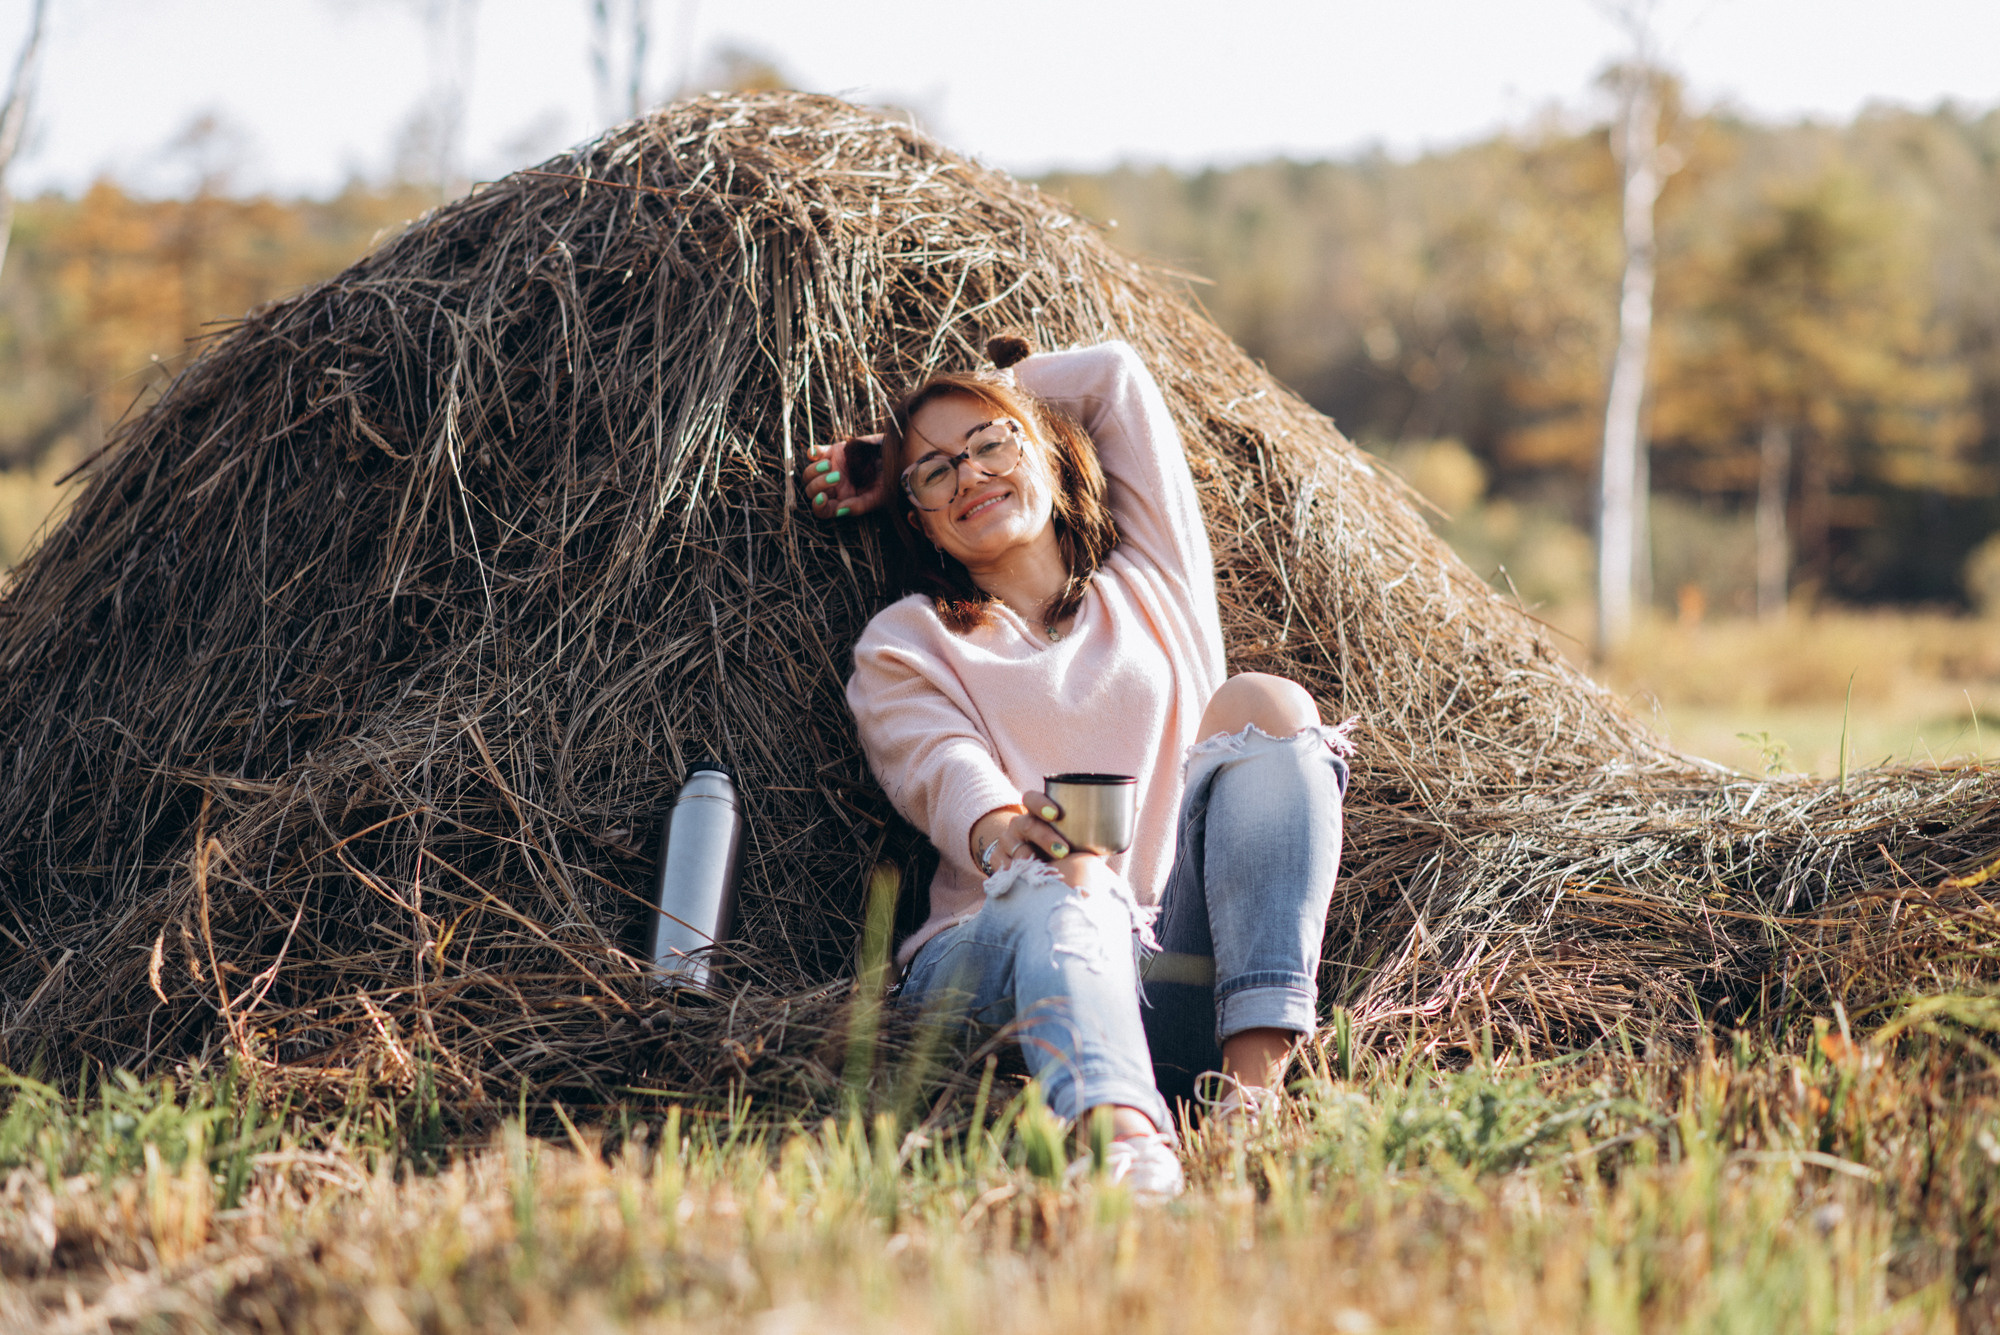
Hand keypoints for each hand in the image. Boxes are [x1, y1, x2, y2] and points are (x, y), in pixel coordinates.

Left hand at [802, 435, 890, 518]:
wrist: (896, 455)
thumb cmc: (889, 479)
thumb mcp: (879, 496)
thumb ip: (859, 506)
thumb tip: (839, 511)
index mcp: (843, 500)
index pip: (823, 510)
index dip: (818, 507)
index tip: (822, 498)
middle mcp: (834, 487)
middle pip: (811, 491)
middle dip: (819, 485)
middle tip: (836, 477)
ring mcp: (831, 469)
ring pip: (808, 474)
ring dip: (814, 471)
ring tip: (829, 465)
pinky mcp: (832, 452)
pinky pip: (814, 453)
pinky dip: (812, 453)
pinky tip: (819, 454)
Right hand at [970, 793, 1109, 890]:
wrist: (1031, 865)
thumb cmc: (1061, 846)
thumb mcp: (1076, 834)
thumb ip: (1102, 822)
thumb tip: (1136, 805)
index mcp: (1036, 813)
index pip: (1031, 798)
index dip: (1042, 803)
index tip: (1057, 814)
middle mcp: (1019, 826)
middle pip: (1025, 824)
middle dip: (1044, 836)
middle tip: (1064, 851)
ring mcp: (1007, 845)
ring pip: (1014, 849)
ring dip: (1030, 859)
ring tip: (1047, 870)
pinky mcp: (999, 866)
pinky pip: (1004, 869)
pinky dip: (1015, 874)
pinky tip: (1027, 881)